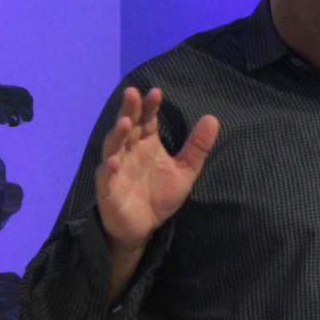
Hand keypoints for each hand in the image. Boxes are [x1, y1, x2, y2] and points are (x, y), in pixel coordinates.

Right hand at [95, 87, 219, 251]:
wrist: (145, 227)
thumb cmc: (160, 195)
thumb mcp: (185, 170)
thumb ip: (197, 146)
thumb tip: (213, 118)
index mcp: (146, 144)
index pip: (147, 120)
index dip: (150, 106)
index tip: (156, 92)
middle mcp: (129, 151)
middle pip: (128, 126)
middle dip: (129, 110)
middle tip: (132, 93)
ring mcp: (116, 168)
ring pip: (113, 146)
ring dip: (118, 134)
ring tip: (126, 122)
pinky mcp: (108, 188)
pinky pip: (106, 176)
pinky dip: (109, 167)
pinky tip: (114, 161)